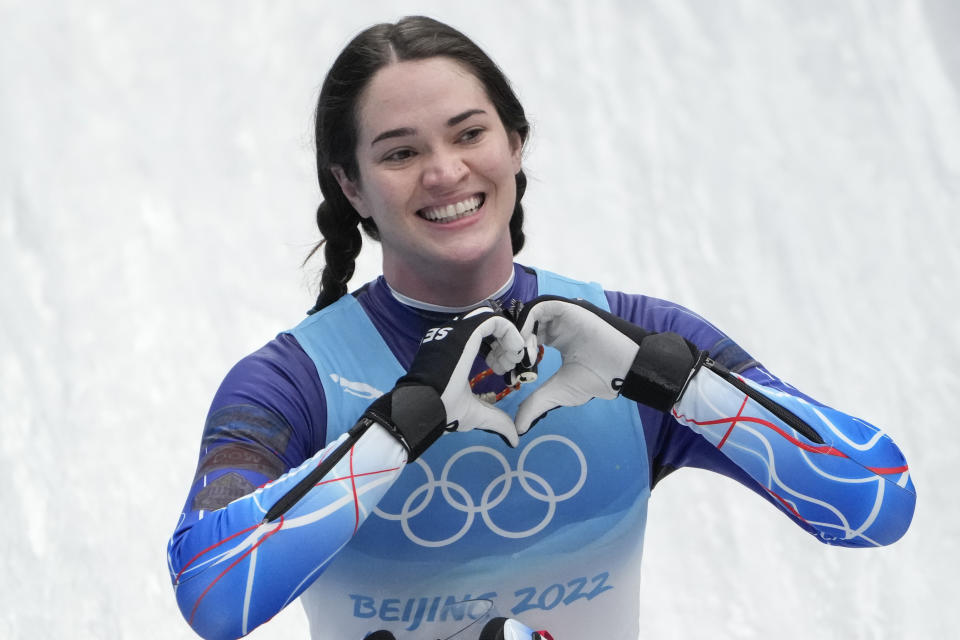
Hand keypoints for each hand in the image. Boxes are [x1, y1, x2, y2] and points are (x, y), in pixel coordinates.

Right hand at [365, 306, 525, 459]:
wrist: (426, 407)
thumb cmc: (444, 410)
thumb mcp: (476, 414)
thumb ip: (496, 420)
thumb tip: (515, 439)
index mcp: (454, 350)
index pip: (481, 337)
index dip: (500, 350)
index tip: (504, 370)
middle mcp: (454, 336)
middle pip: (489, 327)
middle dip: (506, 345)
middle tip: (509, 366)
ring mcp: (458, 331)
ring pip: (493, 321)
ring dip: (509, 339)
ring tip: (512, 361)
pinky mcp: (466, 331)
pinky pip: (494, 321)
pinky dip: (510, 333)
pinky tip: (515, 352)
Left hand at [512, 296, 703, 433]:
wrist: (623, 370)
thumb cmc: (597, 379)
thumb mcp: (558, 392)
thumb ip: (536, 404)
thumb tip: (517, 427)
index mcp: (556, 339)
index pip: (524, 338)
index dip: (511, 353)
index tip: (505, 372)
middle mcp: (557, 325)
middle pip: (521, 325)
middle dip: (508, 344)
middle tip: (503, 365)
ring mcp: (562, 316)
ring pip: (526, 315)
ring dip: (516, 334)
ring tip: (517, 358)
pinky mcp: (568, 309)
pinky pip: (538, 307)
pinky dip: (526, 324)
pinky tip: (527, 347)